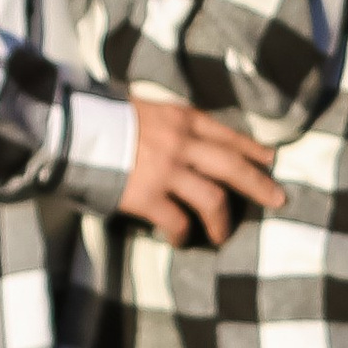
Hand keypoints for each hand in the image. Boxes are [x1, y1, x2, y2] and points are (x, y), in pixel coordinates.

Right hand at [118, 95, 284, 247]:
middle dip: (259, 185)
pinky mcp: (147, 198)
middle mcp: (181, 144)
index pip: (227, 134)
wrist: (69, 130)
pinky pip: (178, 222)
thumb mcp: (144, 108)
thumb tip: (189, 138)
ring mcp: (166, 171)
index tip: (270, 160)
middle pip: (233, 167)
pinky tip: (182, 240)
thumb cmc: (102, 118)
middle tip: (278, 200)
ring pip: (213, 200)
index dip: (252, 149)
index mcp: (180, 118)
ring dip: (222, 222)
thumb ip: (170, 123)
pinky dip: (184, 235)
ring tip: (221, 236)